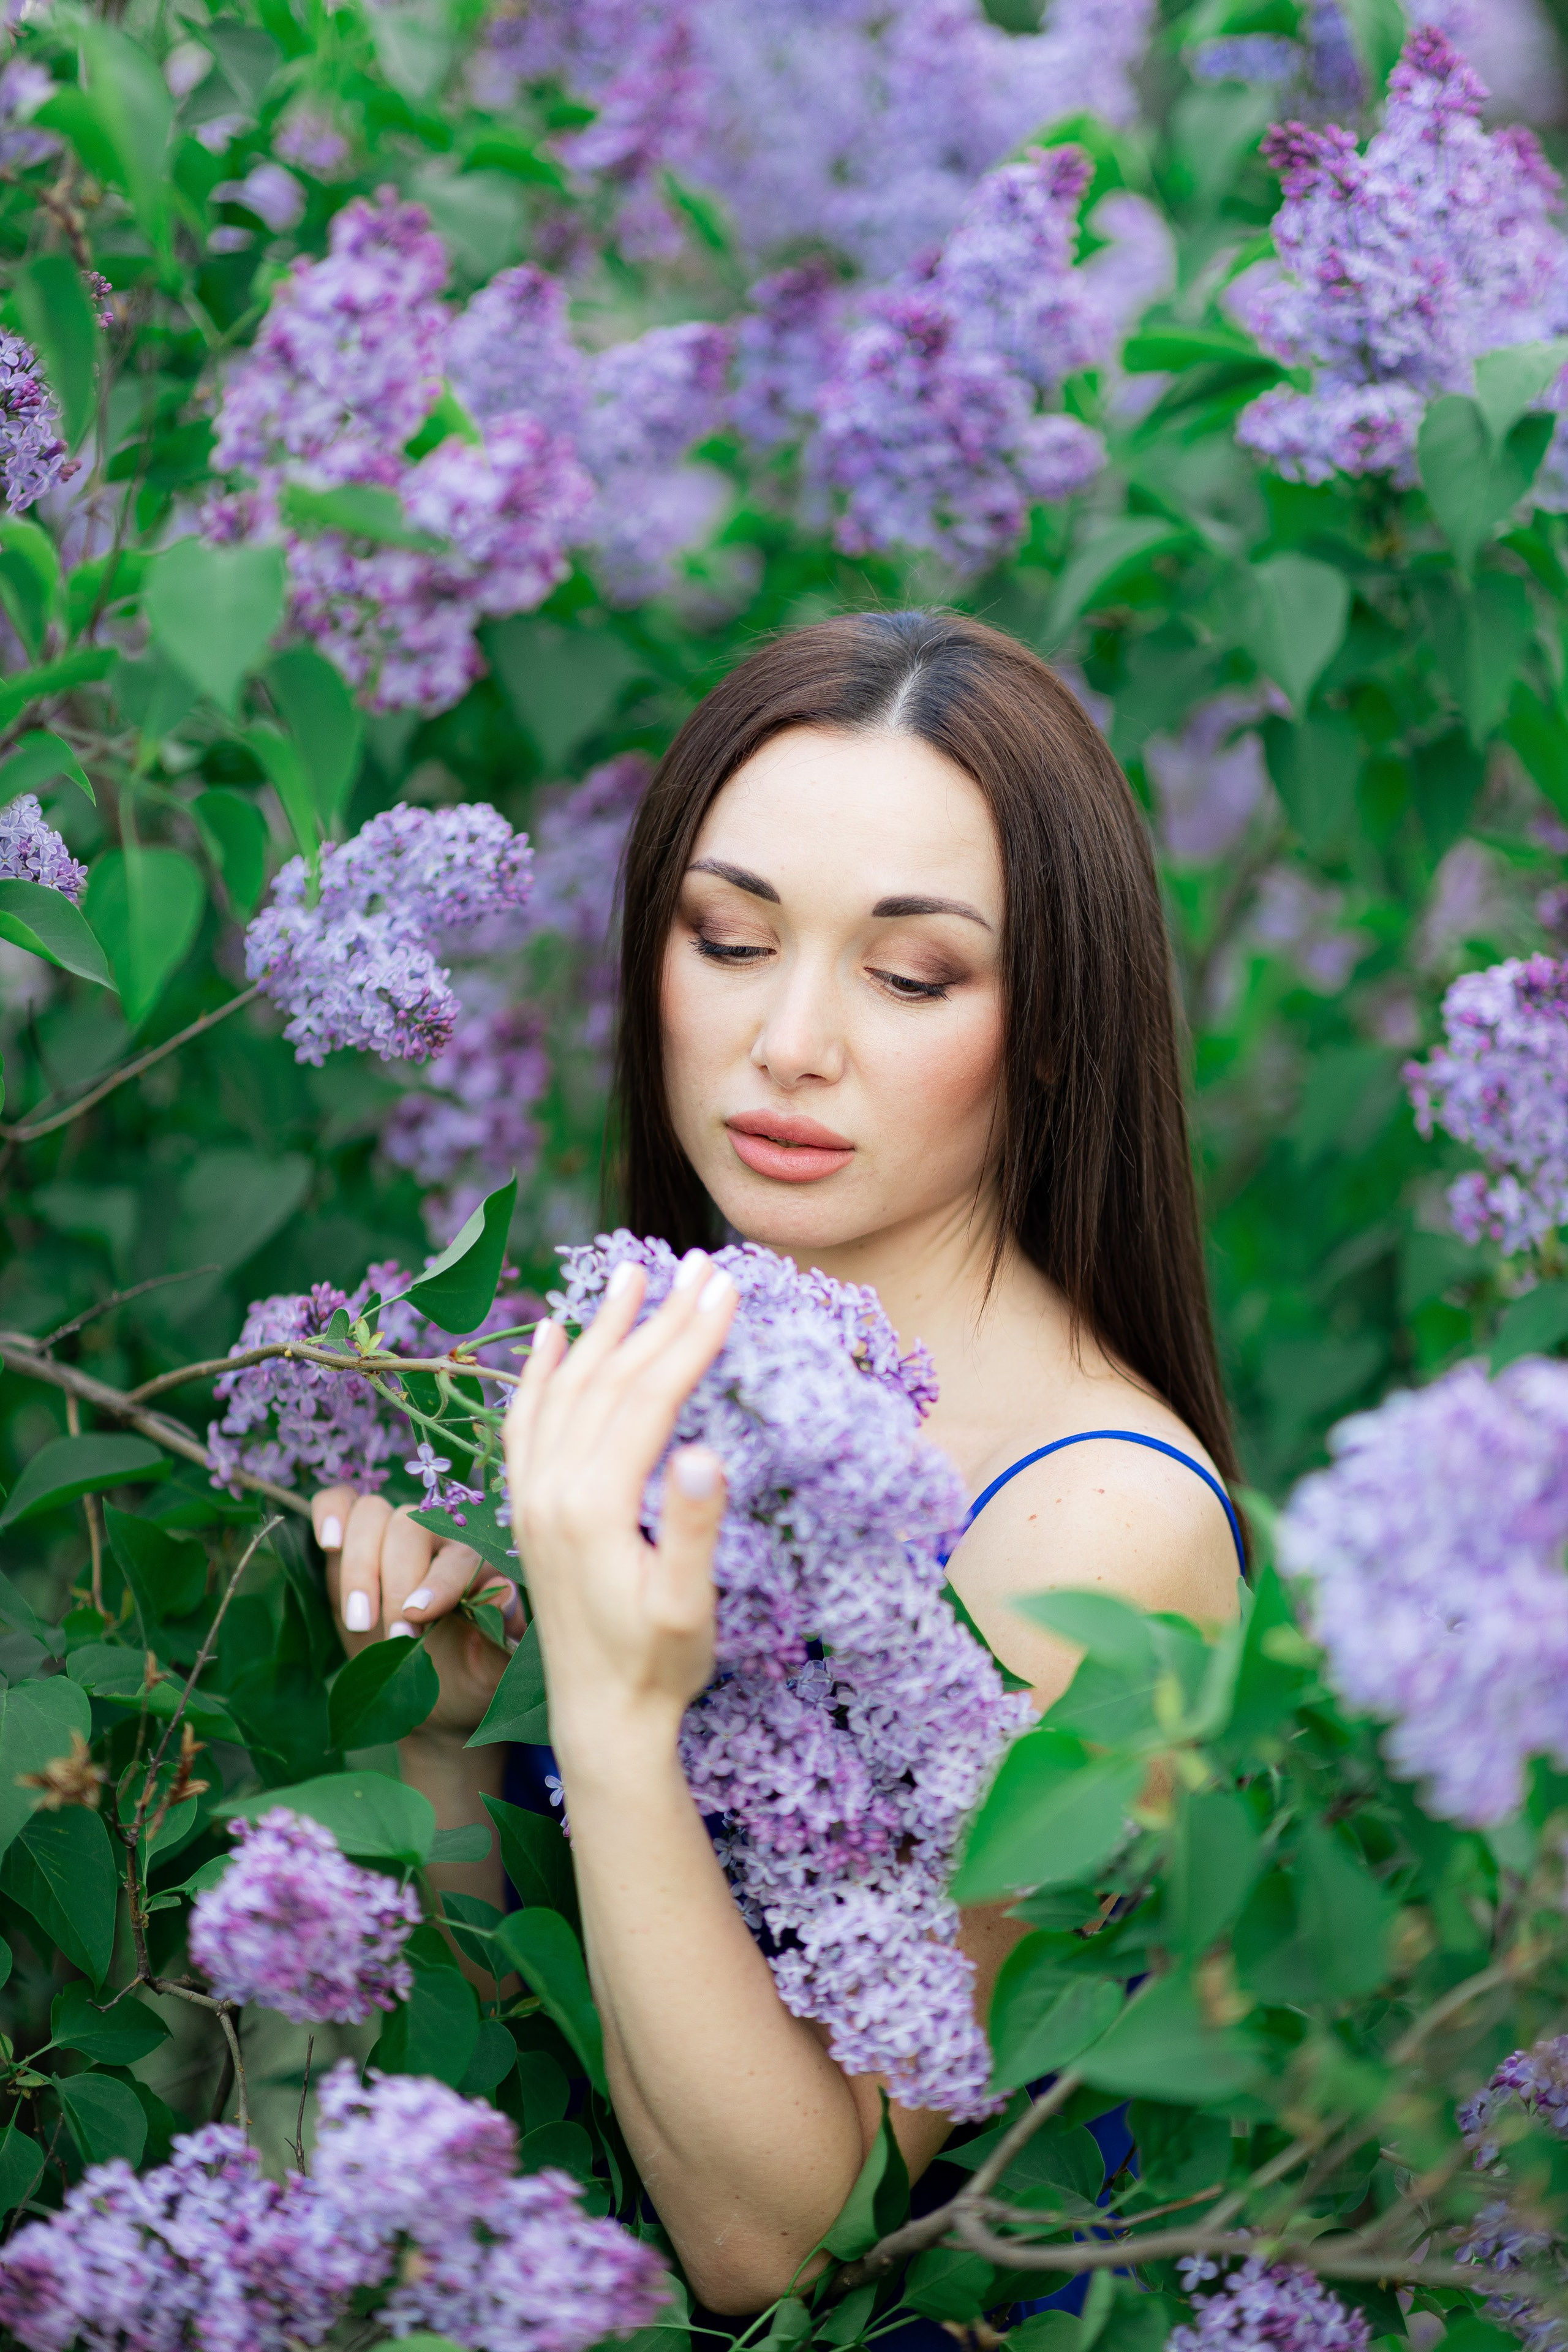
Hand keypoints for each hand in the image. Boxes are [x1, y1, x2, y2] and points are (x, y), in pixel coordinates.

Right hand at [311, 1488, 523, 1737]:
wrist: (423, 1694)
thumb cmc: (462, 1676)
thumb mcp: (488, 1672)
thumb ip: (503, 1637)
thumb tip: (505, 1595)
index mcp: (476, 1562)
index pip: (459, 1555)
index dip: (439, 1581)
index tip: (418, 1616)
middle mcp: (434, 1537)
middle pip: (410, 1529)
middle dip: (395, 1583)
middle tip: (392, 1638)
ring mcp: (390, 1533)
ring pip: (372, 1515)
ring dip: (359, 1566)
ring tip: (359, 1619)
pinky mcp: (351, 1539)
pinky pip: (339, 1501)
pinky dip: (329, 1513)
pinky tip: (329, 1544)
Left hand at [501, 1251, 736, 1761]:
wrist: (601, 1720)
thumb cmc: (659, 1667)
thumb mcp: (689, 1607)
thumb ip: (693, 1528)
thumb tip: (705, 1451)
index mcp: (595, 1505)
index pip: (649, 1396)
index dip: (690, 1337)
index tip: (727, 1287)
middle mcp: (552, 1489)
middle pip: (610, 1380)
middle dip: (658, 1317)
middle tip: (699, 1265)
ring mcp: (533, 1497)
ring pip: (565, 1390)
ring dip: (602, 1328)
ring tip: (631, 1275)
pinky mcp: (527, 1510)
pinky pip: (524, 1423)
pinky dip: (537, 1372)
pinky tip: (552, 1335)